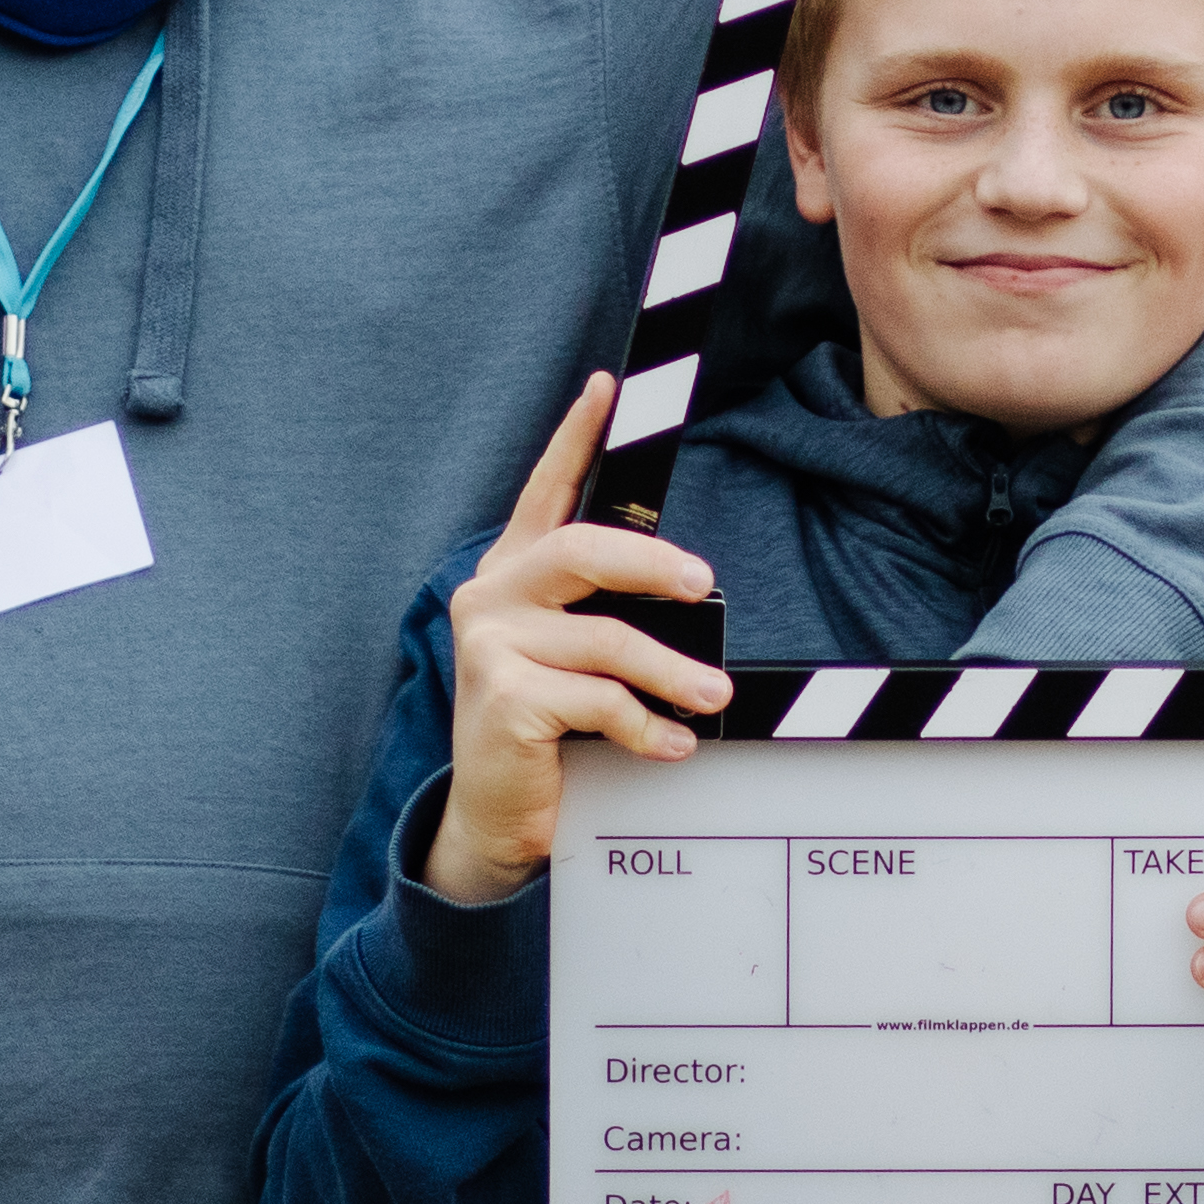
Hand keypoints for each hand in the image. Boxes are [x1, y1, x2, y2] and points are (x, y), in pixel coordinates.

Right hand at [427, 374, 726, 903]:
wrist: (496, 816)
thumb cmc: (546, 731)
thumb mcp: (573, 659)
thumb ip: (606, 615)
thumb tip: (691, 591)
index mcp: (511, 575)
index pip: (544, 493)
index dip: (575, 437)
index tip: (605, 387)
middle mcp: (491, 597)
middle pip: (581, 550)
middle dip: (654, 563)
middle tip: (706, 585)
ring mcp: (491, 645)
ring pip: (607, 639)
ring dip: (672, 672)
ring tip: (712, 696)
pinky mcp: (503, 697)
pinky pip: (599, 700)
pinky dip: (646, 726)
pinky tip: (670, 745)